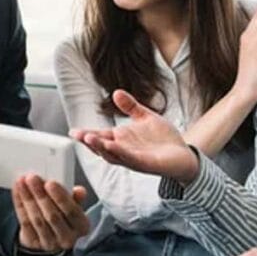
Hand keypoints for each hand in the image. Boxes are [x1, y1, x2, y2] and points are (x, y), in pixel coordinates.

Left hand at [12, 174, 88, 250]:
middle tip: (33, 178)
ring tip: (23, 182)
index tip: (50, 183)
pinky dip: (20, 204)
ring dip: (28, 198)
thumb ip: (76, 198)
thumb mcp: (75, 207)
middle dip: (40, 195)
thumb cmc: (65, 218)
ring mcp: (49, 243)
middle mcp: (67, 238)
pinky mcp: (33, 243)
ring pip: (36, 219)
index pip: (71, 212)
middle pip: (52, 216)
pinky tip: (18, 191)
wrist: (52, 239)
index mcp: (81, 227)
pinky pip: (25, 222)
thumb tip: (79, 191)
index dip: (60, 197)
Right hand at [69, 90, 199, 183]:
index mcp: (122, 139)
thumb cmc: (163, 138)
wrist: (184, 155)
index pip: (100, 137)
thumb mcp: (145, 117)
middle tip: (77, 135)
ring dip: (101, 148)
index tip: (72, 131)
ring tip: (90, 139)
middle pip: (102, 147)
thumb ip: (130, 106)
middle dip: (89, 142)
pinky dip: (120, 152)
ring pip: (113, 155)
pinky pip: (130, 158)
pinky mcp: (145, 164)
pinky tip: (113, 146)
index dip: (86, 135)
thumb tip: (116, 92)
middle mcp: (124, 150)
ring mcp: (133, 158)